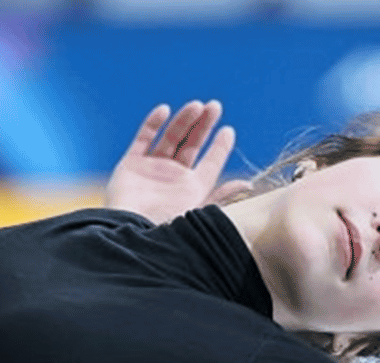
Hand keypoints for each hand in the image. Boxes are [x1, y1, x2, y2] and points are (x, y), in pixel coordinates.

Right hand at [102, 100, 250, 223]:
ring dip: (184, 121)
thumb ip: (221, 197)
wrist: (132, 238)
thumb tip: (248, 184)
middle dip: (204, 126)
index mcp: (193, 189)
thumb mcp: (200, 213)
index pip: (210, 162)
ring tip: (196, 106)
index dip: (220, 146)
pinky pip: (143, 140)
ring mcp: (153, 169)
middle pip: (192, 145)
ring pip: (171, 138)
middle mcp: (174, 177)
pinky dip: (152, 124)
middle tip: (215, 107)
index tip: (229, 130)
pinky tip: (165, 110)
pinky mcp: (131, 165)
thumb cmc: (168, 232)